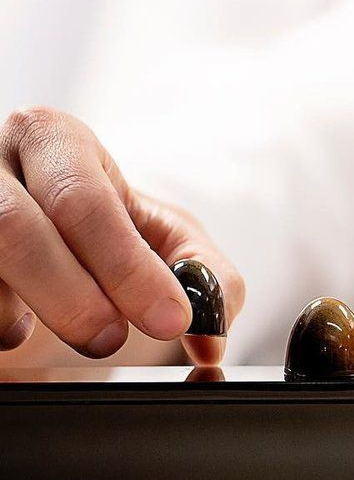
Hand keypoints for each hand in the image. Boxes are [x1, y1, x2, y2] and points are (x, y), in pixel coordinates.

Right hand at [0, 107, 243, 364]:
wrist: (50, 237)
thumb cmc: (108, 232)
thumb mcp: (165, 237)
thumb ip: (205, 274)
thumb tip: (209, 333)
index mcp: (55, 139)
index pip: (84, 201)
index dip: (127, 266)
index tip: (171, 319)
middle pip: (14, 226)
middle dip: (72, 295)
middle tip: (112, 339)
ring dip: (27, 309)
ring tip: (80, 337)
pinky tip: (17, 332)